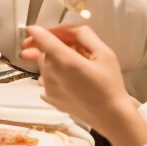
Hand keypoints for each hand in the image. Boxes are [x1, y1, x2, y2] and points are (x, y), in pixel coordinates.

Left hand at [21, 23, 140, 143]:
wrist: (111, 116)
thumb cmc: (111, 84)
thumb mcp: (105, 53)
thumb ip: (84, 35)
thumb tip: (66, 29)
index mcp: (64, 59)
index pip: (40, 37)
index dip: (37, 30)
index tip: (35, 29)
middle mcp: (50, 72)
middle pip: (43, 51)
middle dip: (53, 47)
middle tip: (73, 50)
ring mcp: (47, 87)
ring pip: (43, 65)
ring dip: (53, 62)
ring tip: (74, 68)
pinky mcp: (49, 99)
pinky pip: (45, 80)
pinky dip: (53, 76)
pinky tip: (69, 81)